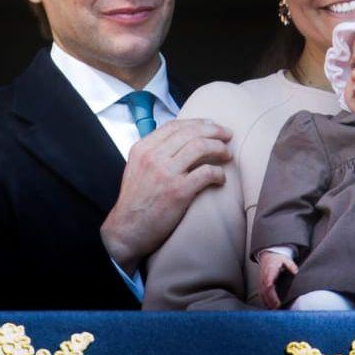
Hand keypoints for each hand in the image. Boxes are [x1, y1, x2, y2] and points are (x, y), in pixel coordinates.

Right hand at [101, 118, 231, 272]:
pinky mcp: (178, 192)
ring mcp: (165, 173)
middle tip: (227, 135)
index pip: (175, 125)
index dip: (197, 123)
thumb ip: (154, 153)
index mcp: (142, 149)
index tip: (212, 126)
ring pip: (200, 147)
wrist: (126, 231)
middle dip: (214, 131)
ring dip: (219, 148)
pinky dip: (219, 173)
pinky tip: (220, 178)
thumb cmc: (135, 202)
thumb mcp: (137, 168)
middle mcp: (153, 157)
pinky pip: (206, 172)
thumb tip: (180, 141)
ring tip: (227, 153)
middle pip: (190, 132)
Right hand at [257, 250, 297, 309]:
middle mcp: (264, 279)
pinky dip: (265, 301)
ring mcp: (262, 282)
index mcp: (269, 273)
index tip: (277, 303)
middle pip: (265, 293)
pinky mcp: (261, 284)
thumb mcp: (284, 259)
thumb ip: (290, 265)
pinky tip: (269, 307)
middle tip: (277, 310)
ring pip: (262, 295)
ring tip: (274, 311)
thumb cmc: (276, 258)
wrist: (267, 256)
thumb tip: (296, 271)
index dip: (272, 295)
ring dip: (267, 303)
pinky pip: (261, 294)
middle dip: (270, 302)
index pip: (268, 285)